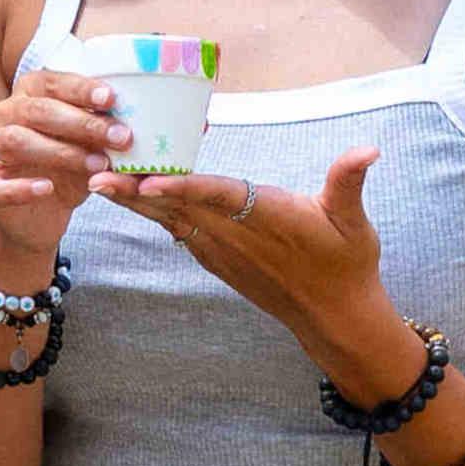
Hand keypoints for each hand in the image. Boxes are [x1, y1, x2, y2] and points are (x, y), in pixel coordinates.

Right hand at [0, 65, 121, 278]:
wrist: (39, 218)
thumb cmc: (67, 170)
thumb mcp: (90, 148)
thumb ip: (105, 133)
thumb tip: (139, 121)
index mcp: (30, 96)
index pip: (51, 82)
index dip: (80, 88)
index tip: (111, 97)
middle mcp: (5, 117)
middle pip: (38, 110)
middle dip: (83, 123)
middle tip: (121, 137)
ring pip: (16, 141)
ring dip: (60, 151)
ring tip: (99, 165)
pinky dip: (22, 188)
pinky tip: (48, 188)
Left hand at [102, 144, 392, 359]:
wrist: (335, 316)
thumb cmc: (347, 263)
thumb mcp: (355, 222)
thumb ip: (349, 181)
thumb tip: (368, 150)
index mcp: (267, 217)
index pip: (218, 198)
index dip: (183, 189)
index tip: (149, 182)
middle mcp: (237, 236)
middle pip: (179, 208)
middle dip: (136, 191)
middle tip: (95, 172)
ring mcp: (223, 250)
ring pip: (171, 221)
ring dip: (134, 202)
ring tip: (98, 182)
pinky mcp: (217, 259)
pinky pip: (178, 232)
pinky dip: (152, 214)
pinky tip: (127, 199)